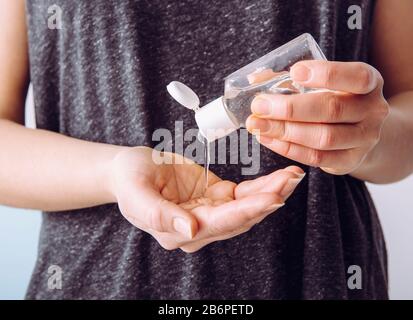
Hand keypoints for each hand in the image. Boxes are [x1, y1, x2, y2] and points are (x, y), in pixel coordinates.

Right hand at [109, 147, 304, 252]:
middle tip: (292, 180)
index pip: (219, 223)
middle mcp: (198, 227)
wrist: (130, 170)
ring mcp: (209, 212)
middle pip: (240, 217)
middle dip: (269, 199)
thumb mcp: (136, 193)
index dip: (247, 211)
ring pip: (247, 207)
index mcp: (178, 231)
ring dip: (271, 192)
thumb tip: (189, 229)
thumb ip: (159, 213)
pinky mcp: (215, 197)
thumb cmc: (128, 179)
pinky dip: (262, 186)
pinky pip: (244, 194)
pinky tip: (279, 178)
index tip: (273, 197)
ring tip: (293, 176)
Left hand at [246, 61, 389, 174]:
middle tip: (259, 106)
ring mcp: (365, 139)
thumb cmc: (336, 99)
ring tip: (258, 125)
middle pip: (332, 109)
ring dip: (285, 131)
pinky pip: (317, 157)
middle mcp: (373, 110)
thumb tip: (255, 79)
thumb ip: (293, 79)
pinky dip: (289, 149)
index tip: (294, 72)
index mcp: (369, 82)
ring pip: (323, 137)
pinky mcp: (350, 160)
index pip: (356, 77)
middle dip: (290, 109)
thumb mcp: (326, 83)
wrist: (361, 132)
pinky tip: (268, 139)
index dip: (326, 74)